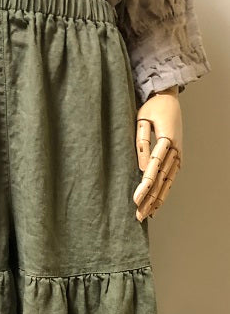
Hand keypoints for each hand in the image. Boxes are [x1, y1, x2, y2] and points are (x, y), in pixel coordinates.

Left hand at [133, 86, 182, 220]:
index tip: (136, 200)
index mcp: (166, 138)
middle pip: (161, 179)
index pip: (154, 167)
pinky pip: (171, 178)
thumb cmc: (151, 107)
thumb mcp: (141, 120)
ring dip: (157, 200)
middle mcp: (175, 149)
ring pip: (167, 182)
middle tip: (139, 215)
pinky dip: (164, 192)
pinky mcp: (177, 158)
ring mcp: (178, 154)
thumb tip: (142, 168)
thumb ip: (141, 143)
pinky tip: (156, 205)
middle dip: (150, 199)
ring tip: (146, 215)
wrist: (168, 97)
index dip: (145, 185)